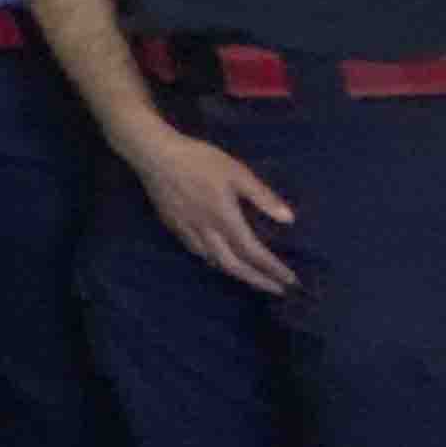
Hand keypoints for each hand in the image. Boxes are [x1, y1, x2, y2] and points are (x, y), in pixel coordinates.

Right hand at [130, 122, 299, 293]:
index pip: (254, 252)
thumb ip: (262, 197)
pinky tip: (218, 260)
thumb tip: (289, 219)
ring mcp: (188, 231)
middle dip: (258, 280)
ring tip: (253, 279)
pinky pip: (197, 253)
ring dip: (237, 274)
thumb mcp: (238, 173)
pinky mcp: (174, 227)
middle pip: (235, 266)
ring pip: (214, 262)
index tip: (290, 280)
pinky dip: (214, 262)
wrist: (155, 155)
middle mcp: (207, 232)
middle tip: (277, 291)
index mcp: (225, 219)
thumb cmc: (199, 160)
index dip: (273, 269)